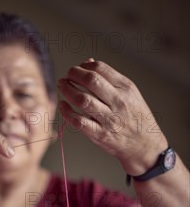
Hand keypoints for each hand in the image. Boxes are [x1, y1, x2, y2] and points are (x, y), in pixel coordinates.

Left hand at [57, 60, 167, 174]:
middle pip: (91, 81)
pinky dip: (67, 112)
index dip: (84, 66)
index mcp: (126, 88)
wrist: (144, 145)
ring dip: (67, 90)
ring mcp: (109, 119)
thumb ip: (109, 78)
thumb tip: (88, 62)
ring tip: (62, 85)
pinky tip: (62, 106)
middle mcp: (118, 102)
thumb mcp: (129, 94)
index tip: (77, 69)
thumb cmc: (135, 117)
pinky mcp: (100, 134)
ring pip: (83, 100)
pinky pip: (79, 121)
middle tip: (67, 76)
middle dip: (74, 74)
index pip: (101, 69)